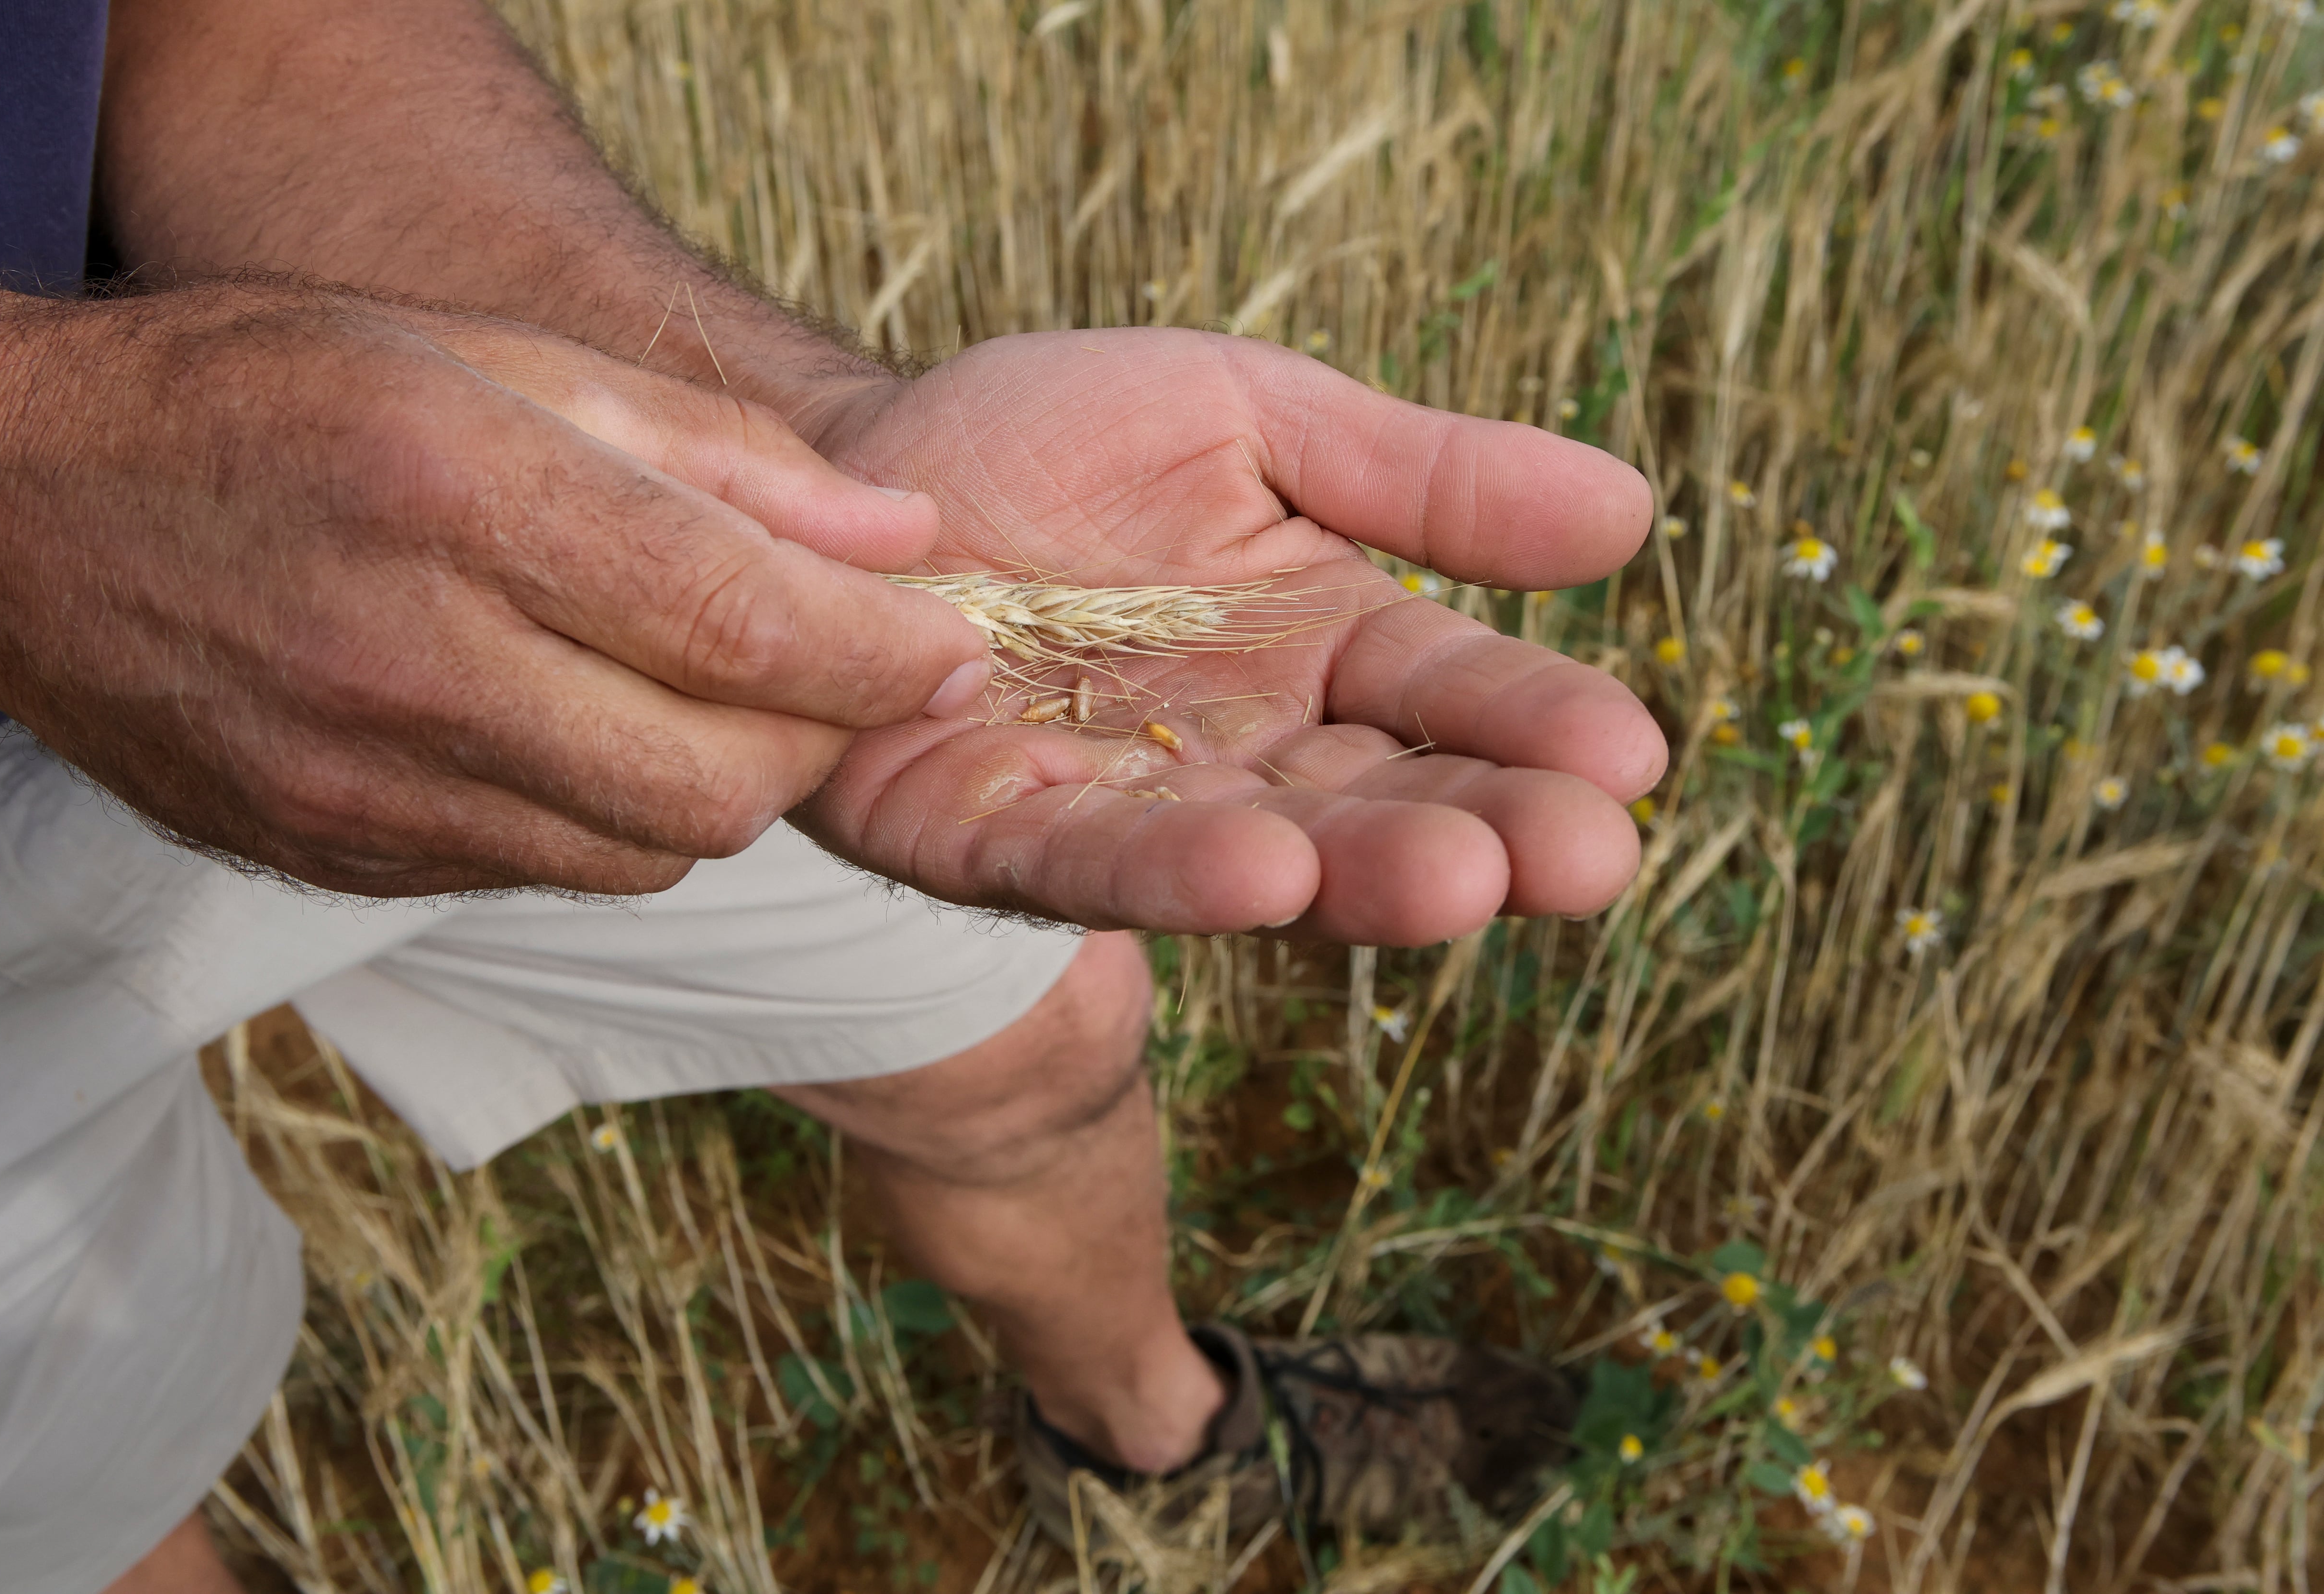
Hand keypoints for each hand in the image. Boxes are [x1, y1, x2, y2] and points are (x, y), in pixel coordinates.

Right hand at [0, 280, 988, 895]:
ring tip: (707, 695)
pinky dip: (615, 818)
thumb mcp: (500, 358)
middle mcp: (411, 659)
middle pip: (718, 783)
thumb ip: (721, 457)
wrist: (31, 508)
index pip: (736, 623)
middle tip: (832, 674)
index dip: (879, 656)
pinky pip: (551, 872)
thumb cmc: (281, 395)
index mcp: (459, 495)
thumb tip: (903, 542)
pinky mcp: (341, 856)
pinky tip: (589, 733)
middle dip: (819, 741)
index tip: (951, 651)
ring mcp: (366, 784)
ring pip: (650, 852)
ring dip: (724, 788)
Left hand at [798, 330, 1666, 945]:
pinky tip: (1260, 875)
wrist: (853, 463)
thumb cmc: (1055, 441)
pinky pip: (1085, 861)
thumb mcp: (1251, 418)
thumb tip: (1632, 509)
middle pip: (1379, 802)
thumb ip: (1419, 473)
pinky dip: (1169, 876)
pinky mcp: (990, 834)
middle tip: (1581, 859)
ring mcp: (1120, 807)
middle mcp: (1240, 751)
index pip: (1450, 695)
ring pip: (1257, 852)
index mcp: (1320, 650)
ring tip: (1450, 881)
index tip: (1629, 756)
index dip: (1537, 726)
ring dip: (1353, 874)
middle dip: (1483, 833)